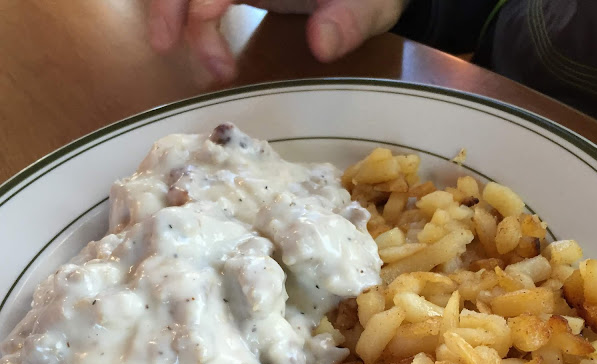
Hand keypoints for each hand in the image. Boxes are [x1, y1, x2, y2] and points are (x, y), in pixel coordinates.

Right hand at [148, 0, 405, 81]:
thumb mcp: (372, 4)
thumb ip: (350, 19)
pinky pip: (206, 2)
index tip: (188, 24)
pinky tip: (217, 62)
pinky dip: (199, 28)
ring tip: (183, 57)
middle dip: (168, 0)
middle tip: (162, 43)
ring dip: (175, 13)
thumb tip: (322, 44)